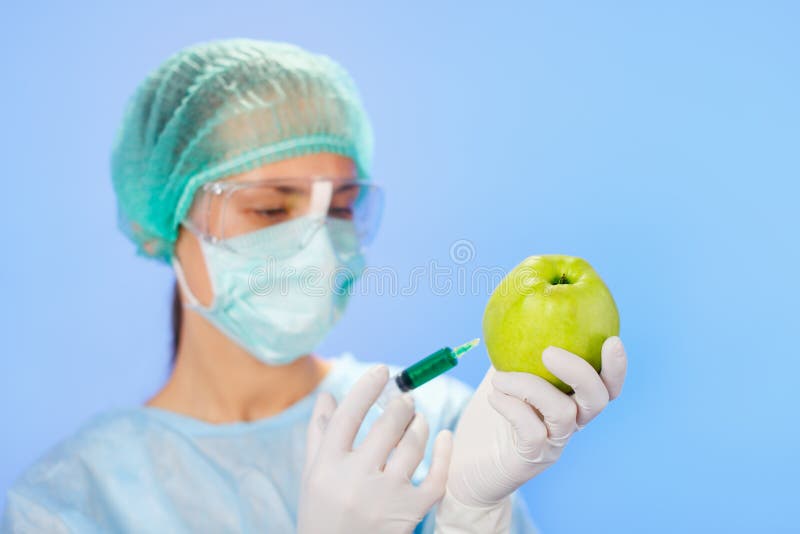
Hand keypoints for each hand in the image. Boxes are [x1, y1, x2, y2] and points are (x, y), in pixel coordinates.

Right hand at [298, 365, 452, 533]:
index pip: (348, 416)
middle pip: (387, 425)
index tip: (382, 370)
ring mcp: (386, 498)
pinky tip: (445, 436)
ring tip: (417, 419)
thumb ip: (319, 434)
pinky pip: (437, 476)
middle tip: (405, 400)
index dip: (367, 388)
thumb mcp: (313, 475)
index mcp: (327, 467)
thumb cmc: (323, 512)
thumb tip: (327, 394)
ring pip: (413, 445)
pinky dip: (445, 452)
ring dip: (419, 424)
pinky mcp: (410, 513)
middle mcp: (355, 481)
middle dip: (401, 405)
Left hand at [435, 337, 626, 532]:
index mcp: (571, 401)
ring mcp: (553, 443)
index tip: (612, 339)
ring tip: (499, 377)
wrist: (466, 465)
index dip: (616, 366)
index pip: (606, 385)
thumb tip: (519, 309)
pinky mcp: (531, 458)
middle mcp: (570, 423)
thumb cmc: (489, 415)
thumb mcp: (504, 374)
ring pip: (564, 413)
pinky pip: (531, 429)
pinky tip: (495, 396)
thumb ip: (516, 349)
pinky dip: (513, 407)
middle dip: (581, 372)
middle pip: (599, 400)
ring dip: (530, 386)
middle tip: (549, 352)